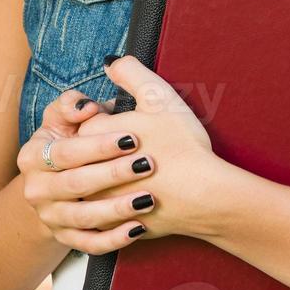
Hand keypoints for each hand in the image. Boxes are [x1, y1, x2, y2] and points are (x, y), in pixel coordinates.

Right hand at [16, 88, 160, 254]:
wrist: (54, 185)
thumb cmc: (68, 142)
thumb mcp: (61, 119)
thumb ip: (71, 104)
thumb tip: (87, 106)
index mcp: (32, 157)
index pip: (66, 152)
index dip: (99, 145)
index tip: (131, 138)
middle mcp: (36, 190)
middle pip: (75, 184)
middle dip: (113, 175)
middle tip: (146, 165)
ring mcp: (50, 217)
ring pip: (84, 217)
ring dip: (117, 209)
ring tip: (148, 198)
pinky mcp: (65, 239)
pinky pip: (90, 244)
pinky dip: (114, 240)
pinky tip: (139, 228)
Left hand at [73, 54, 217, 240]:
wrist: (205, 195)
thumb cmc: (182, 145)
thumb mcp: (158, 97)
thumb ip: (131, 73)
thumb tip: (110, 63)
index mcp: (93, 136)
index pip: (85, 121)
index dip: (107, 117)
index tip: (130, 121)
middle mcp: (87, 171)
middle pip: (83, 155)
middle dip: (104, 148)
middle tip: (134, 146)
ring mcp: (99, 202)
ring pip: (90, 188)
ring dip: (107, 180)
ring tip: (133, 174)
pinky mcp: (114, 226)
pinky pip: (103, 220)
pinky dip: (114, 212)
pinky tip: (132, 204)